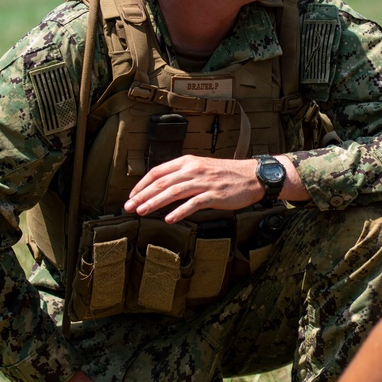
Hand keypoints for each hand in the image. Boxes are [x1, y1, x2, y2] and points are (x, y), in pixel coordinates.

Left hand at [125, 156, 263, 222]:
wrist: (253, 176)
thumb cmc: (227, 174)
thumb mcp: (202, 167)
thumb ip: (183, 175)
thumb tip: (162, 187)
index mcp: (188, 162)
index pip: (158, 172)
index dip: (142, 184)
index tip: (131, 196)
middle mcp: (193, 170)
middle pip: (162, 183)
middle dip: (142, 195)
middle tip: (128, 207)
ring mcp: (204, 182)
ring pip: (173, 192)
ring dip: (155, 203)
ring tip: (142, 212)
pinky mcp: (214, 195)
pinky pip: (193, 204)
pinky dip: (179, 212)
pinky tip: (169, 219)